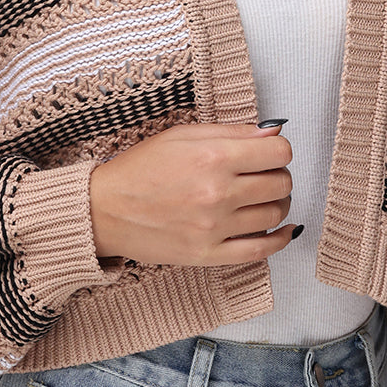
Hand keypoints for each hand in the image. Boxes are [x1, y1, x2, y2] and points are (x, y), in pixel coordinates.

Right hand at [88, 121, 295, 266]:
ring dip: (277, 203)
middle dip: (278, 175)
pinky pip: (261, 251)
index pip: (278, 152)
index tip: (269, 152)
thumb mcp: (181, 135)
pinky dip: (280, 240)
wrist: (104, 210)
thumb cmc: (139, 169)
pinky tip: (283, 230)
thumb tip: (273, 131)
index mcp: (213, 158)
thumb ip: (230, 132)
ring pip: (275, 215)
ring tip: (262, 198)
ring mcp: (214, 228)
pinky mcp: (209, 255)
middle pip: (281, 183)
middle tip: (264, 174)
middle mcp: (217, 193)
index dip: (278, 149)